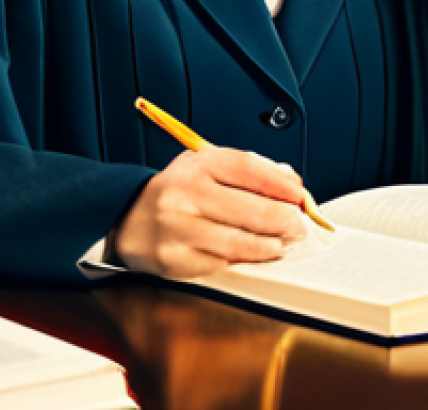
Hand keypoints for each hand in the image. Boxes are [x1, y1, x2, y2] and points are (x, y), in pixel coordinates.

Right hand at [109, 147, 307, 278]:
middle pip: (247, 208)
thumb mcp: (207, 166)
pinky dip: (244, 260)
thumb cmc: (177, 191)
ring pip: (236, 242)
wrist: (128, 218)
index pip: (246, 168)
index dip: (278, 183)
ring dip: (268, 245)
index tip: (299, 194)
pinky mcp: (175, 259)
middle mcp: (186, 194)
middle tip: (299, 224)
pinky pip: (220, 262)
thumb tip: (289, 179)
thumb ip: (248, 169)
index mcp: (197, 164)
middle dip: (282, 219)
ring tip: (282, 244)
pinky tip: (256, 255)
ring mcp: (179, 228)